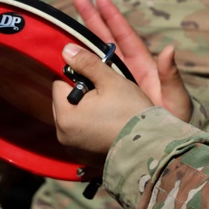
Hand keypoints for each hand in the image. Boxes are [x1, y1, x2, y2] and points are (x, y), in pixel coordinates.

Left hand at [52, 43, 153, 168]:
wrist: (150, 147)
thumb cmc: (130, 112)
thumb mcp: (111, 81)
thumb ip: (87, 63)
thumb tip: (66, 50)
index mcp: (65, 115)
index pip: (59, 85)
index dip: (77, 78)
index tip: (97, 82)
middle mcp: (63, 135)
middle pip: (64, 103)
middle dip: (79, 96)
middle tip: (105, 97)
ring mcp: (73, 149)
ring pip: (72, 119)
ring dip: (85, 113)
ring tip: (109, 112)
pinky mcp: (83, 158)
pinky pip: (81, 135)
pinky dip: (90, 129)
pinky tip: (109, 127)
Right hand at [74, 0, 191, 120]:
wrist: (166, 144)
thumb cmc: (176, 118)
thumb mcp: (176, 97)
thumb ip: (171, 75)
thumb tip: (170, 49)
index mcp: (143, 66)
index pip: (125, 37)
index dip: (112, 18)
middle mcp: (127, 71)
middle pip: (106, 41)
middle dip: (93, 20)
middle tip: (78, 0)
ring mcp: (116, 84)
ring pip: (95, 58)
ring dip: (82, 42)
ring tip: (65, 24)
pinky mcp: (107, 98)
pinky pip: (91, 81)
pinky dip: (79, 70)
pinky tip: (64, 63)